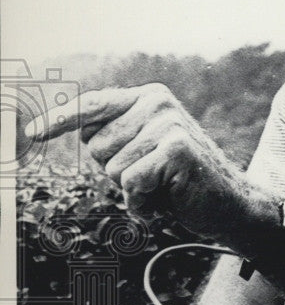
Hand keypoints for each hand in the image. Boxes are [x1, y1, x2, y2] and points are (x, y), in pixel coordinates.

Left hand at [25, 83, 265, 238]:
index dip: (60, 121)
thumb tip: (80, 129)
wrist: (232, 206)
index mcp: (148, 98)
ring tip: (165, 190)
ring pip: (113, 169)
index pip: (93, 106)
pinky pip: (131, 183)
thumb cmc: (184, 184)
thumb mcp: (148, 152)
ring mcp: (168, 123)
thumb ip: (120, 136)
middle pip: (96, 147)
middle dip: (118, 173)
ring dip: (135, 192)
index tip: (33, 132)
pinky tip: (168, 201)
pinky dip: (145, 204)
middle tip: (155, 179)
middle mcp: (157, 103)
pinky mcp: (177, 149)